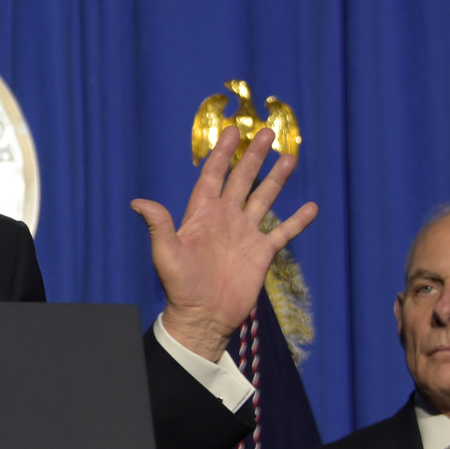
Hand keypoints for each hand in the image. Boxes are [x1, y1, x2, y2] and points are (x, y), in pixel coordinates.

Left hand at [131, 126, 317, 360]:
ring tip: (290, 157)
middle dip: (254, 156)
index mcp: (203, 214)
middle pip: (242, 180)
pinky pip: (283, 232)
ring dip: (276, 179)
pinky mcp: (261, 253)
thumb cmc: (180, 287)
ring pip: (264, 198)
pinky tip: (312, 207)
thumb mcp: (166, 254)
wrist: (203, 317)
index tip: (232, 131)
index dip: (222, 154)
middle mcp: (226, 219)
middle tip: (268, 132)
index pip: (214, 176)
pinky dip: (297, 220)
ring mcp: (245, 234)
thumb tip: (137, 202)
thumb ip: (159, 226)